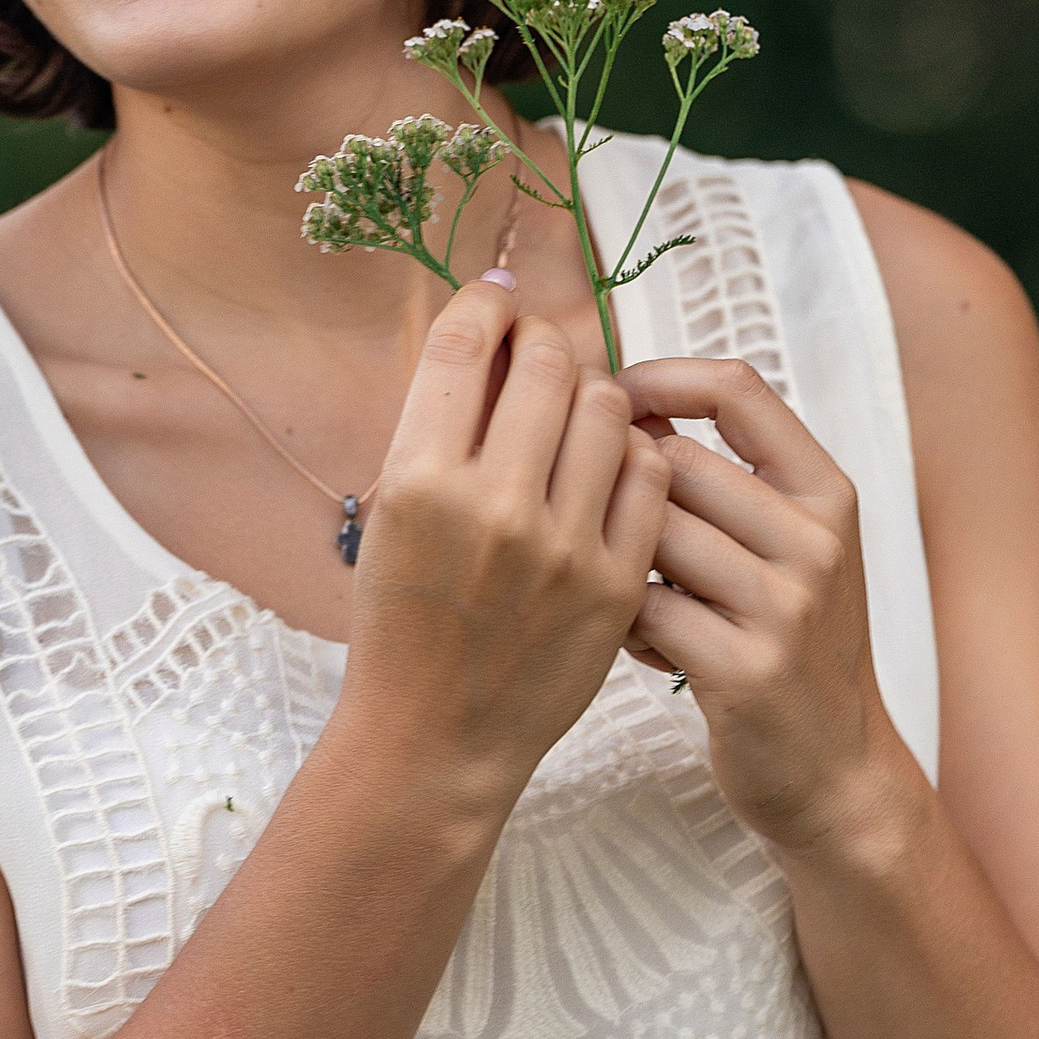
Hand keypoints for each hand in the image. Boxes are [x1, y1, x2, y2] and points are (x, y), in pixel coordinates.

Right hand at [340, 277, 673, 809]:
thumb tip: (491, 332)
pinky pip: (648, 473)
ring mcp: (563, 546)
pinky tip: (605, 467)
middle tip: (538, 352)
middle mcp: (492, 506)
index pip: (466, 345)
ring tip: (573, 412)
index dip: (487, 305)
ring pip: (609, 407)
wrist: (434, 737)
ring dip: (593, 390)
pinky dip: (631, 452)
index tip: (495, 301)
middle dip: (543, 340)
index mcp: (419, 481)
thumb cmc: (401, 618)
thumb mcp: (390, 513)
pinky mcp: (616, 582)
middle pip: (548, 363)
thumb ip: (438, 427)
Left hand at [619, 357, 909, 853]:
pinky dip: (622, 620)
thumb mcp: (789, 546)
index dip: (659, 377)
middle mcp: (816, 542)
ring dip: (618, 558)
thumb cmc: (791, 645)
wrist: (837, 772)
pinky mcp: (746, 669)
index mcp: (826, 494)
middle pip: (676, 462)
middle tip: (611, 530)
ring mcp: (786, 607)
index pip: (738, 388)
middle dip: (623, 490)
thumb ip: (726, 475)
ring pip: (651, 531)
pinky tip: (638, 642)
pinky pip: (641, 607)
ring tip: (629, 592)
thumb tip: (625, 398)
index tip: (610, 395)